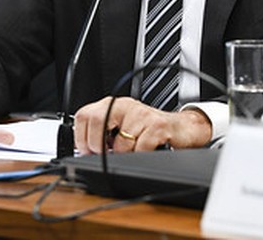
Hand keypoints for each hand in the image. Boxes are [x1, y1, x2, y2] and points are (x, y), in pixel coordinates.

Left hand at [73, 96, 211, 154]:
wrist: (181, 128)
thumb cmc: (149, 130)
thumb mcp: (122, 127)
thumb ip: (102, 134)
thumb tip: (83, 151)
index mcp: (112, 105)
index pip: (84, 116)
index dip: (81, 138)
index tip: (86, 151)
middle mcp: (125, 105)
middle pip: (96, 121)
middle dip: (97, 146)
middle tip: (105, 155)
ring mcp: (141, 114)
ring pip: (119, 144)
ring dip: (124, 156)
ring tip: (134, 150)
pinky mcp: (157, 125)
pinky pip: (139, 150)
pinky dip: (141, 156)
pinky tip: (147, 149)